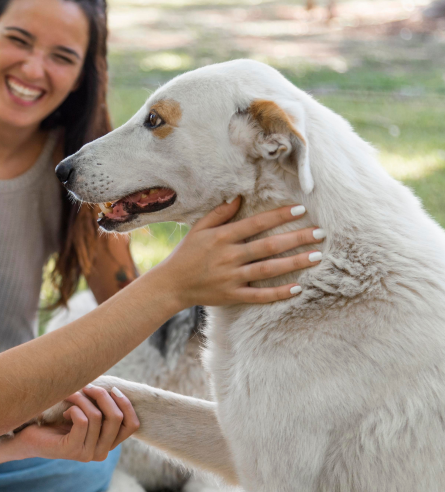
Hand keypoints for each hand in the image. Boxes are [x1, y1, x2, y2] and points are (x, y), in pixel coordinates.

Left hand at [13, 384, 138, 462]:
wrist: (30, 436)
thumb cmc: (57, 419)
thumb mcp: (85, 412)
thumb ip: (101, 406)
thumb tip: (114, 388)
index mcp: (109, 443)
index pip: (132, 425)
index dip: (126, 404)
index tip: (113, 389)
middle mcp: (102, 452)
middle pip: (116, 418)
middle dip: (102, 395)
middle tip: (86, 386)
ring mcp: (88, 454)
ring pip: (97, 416)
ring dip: (82, 398)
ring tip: (70, 395)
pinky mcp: (73, 451)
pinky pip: (82, 421)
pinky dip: (73, 408)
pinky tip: (64, 411)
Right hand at [159, 197, 322, 305]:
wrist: (171, 285)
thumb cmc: (186, 254)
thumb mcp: (198, 229)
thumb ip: (219, 214)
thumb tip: (239, 196)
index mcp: (222, 237)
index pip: (255, 224)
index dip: (278, 216)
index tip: (300, 210)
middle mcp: (229, 256)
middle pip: (268, 246)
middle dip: (295, 238)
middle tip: (320, 233)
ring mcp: (231, 277)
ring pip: (268, 269)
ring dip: (294, 262)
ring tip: (316, 256)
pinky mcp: (232, 295)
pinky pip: (259, 295)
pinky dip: (278, 293)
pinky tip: (298, 288)